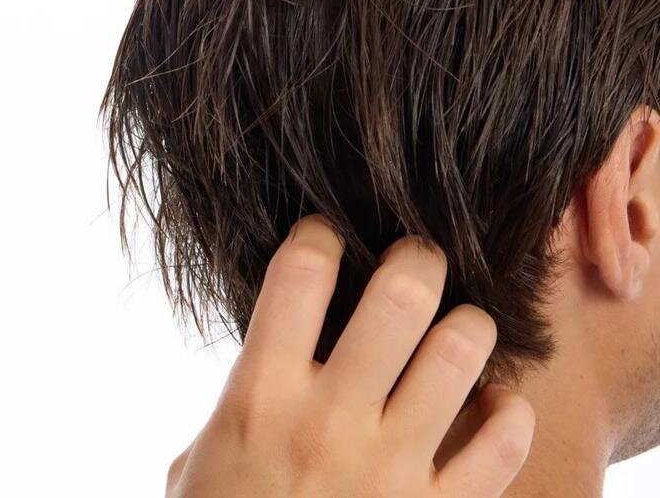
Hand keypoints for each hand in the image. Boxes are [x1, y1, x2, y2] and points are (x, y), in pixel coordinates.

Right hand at [167, 217, 535, 496]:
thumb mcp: (198, 464)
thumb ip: (237, 401)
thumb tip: (269, 354)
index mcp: (259, 396)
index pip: (300, 271)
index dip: (318, 235)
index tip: (326, 238)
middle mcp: (329, 421)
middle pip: (399, 296)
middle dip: (415, 259)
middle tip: (415, 260)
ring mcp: (390, 471)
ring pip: (460, 354)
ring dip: (467, 327)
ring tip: (457, 327)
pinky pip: (501, 446)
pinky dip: (507, 414)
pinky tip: (489, 404)